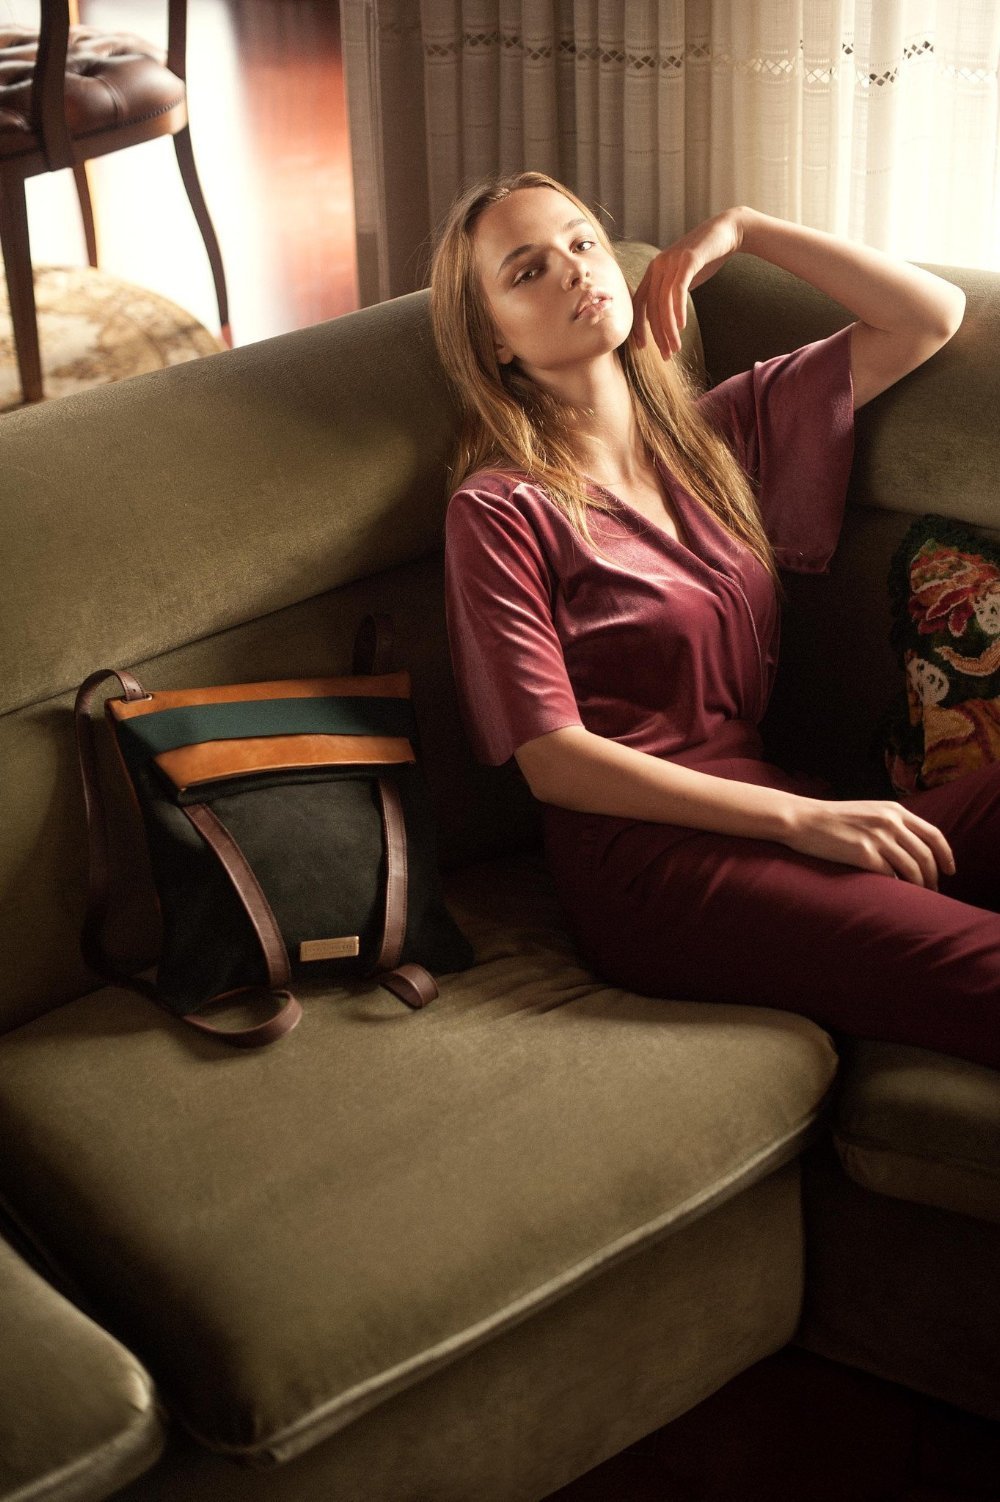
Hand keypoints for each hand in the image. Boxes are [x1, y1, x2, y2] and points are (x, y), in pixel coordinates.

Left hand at [632, 208, 744, 359]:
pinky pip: (678, 290)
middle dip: (657, 334)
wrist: (727, 231)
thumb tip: (664, 320)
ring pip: (663, 302)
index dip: (638, 326)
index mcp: (653, 271)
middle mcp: (658, 265)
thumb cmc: (705, 259)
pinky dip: (678, 310)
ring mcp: (672, 261)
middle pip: (651, 306)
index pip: (639, 303)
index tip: (643, 347)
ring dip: (668, 328)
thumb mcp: (683, 278)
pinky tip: (682, 326)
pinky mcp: (688, 259)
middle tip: (666, 355)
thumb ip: (671, 294)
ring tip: (676, 347)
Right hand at [784, 798, 955, 889]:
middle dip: (934, 876)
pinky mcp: (863, 853)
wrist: (802, 819)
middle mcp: (890, 822)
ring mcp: (877, 837)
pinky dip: (897, 887)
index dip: (946, 855)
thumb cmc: (833, 819)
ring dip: (919, 886)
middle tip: (933, 891)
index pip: (933, 834)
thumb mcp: (869, 811)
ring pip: (912, 868)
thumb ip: (891, 823)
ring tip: (917, 897)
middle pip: (926, 855)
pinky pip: (890, 876)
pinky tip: (895, 894)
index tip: (949, 870)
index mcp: (894, 810)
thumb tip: (912, 846)